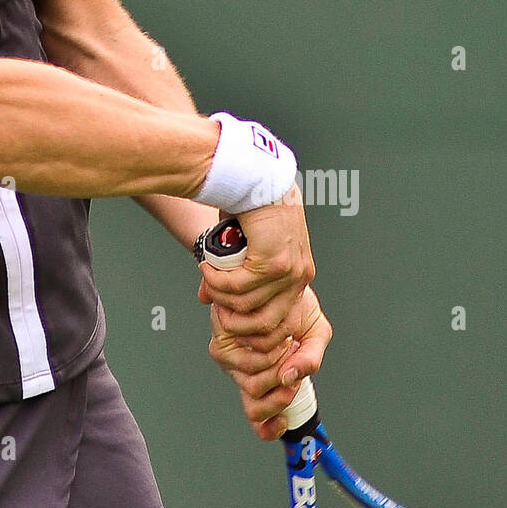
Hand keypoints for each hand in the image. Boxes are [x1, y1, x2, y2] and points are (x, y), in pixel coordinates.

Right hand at [195, 182, 313, 353]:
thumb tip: (206, 298)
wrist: (257, 178)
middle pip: (266, 324)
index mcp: (298, 275)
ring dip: (220, 295)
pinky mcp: (272, 261)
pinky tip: (206, 267)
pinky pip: (238, 286)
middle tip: (214, 306)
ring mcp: (288, 271)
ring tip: (207, 276)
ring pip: (247, 305)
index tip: (227, 319)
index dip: (253, 329)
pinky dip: (216, 280)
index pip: (282, 322)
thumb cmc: (251, 207)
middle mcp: (299, 277)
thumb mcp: (247, 247)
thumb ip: (232, 275)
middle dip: (235, 321)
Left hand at [208, 284, 331, 439]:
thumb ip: (311, 359)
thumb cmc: (296, 307)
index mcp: (262, 377)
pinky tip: (277, 337)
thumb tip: (293, 376)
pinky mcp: (221, 340)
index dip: (268, 427)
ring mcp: (230, 357)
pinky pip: (245, 361)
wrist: (280, 278)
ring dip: (277, 367)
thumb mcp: (315, 334)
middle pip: (256, 401)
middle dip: (282, 389)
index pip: (257, 417)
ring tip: (287, 343)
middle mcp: (243, 371)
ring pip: (252, 383)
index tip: (283, 422)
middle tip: (294, 363)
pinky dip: (267, 352)